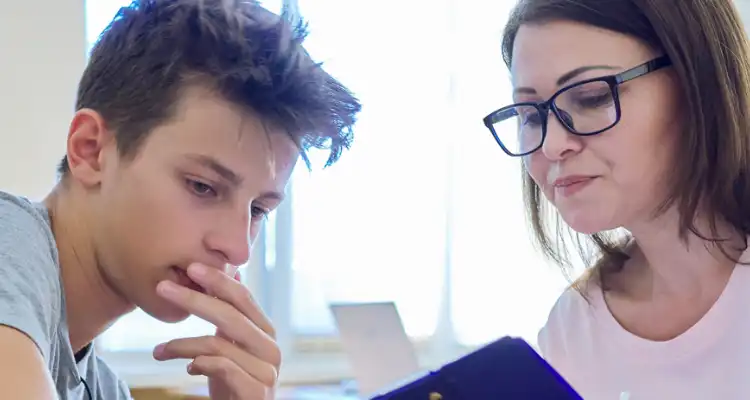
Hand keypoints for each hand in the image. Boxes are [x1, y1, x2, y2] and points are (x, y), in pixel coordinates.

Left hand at [153, 263, 280, 399]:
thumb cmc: (235, 383)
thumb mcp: (233, 346)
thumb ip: (233, 316)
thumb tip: (234, 273)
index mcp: (265, 332)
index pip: (243, 298)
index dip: (218, 280)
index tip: (190, 267)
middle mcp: (270, 348)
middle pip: (230, 315)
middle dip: (193, 299)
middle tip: (163, 287)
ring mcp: (266, 370)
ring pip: (218, 344)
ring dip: (181, 344)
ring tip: (158, 350)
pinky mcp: (256, 392)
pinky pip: (222, 368)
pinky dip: (199, 363)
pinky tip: (188, 368)